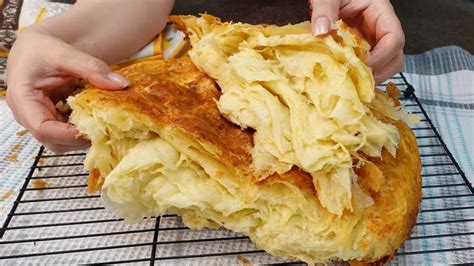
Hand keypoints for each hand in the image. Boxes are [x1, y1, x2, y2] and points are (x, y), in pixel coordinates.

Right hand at [6, 30, 128, 152]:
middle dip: (81, 138)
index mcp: (23, 100)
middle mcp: (29, 116)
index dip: (70, 135)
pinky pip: (69, 133)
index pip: (43, 129)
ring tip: (105, 122)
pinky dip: (85, 127)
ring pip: (63, 142)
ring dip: (85, 135)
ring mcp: (41, 121)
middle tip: (107, 127)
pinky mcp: (53, 121)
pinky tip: (98, 117)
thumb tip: (121, 84)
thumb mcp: (65, 53)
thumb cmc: (41, 49)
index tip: (95, 129)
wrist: (35, 49)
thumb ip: (92, 68)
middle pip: (55, 142)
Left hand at [309, 0, 404, 82]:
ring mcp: (371, 41)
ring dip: (369, 76)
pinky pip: (367, 67)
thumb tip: (320, 32)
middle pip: (395, 57)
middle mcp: (380, 29)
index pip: (394, 38)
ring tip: (350, 80)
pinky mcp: (360, 50)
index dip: (381, 57)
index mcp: (379, 12)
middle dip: (379, 72)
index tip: (362, 67)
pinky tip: (344, 77)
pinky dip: (358, 75)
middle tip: (356, 80)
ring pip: (384, 66)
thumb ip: (324, 9)